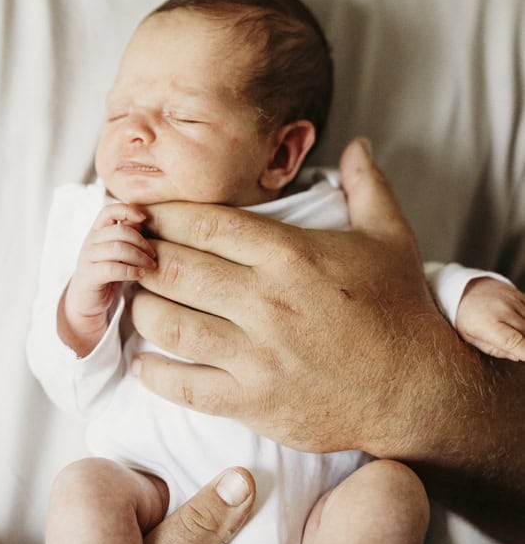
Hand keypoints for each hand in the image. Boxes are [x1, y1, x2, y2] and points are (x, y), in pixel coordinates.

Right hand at [61, 202, 156, 353]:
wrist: (86, 300)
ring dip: (139, 256)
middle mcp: (90, 241)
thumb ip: (127, 235)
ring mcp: (88, 258)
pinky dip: (130, 270)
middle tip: (154, 255)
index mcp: (97, 231)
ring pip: (117, 248)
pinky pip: (113, 268)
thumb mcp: (118, 251)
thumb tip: (143, 221)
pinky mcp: (90, 276)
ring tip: (151, 265)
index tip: (144, 219)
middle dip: (142, 242)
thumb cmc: (107, 272)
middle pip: (119, 231)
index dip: (127, 210)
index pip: (109, 211)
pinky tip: (140, 274)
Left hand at [130, 138, 454, 459]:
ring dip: (140, 306)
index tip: (141, 212)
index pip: (205, 223)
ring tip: (133, 296)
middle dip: (140, 255)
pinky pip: (185, 384)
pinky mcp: (255, 401)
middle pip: (175, 267)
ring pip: (169, 323)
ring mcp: (258, 354)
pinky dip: (153, 371)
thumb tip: (358, 142)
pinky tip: (141, 358)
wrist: (419, 390)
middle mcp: (267, 301)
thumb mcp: (390, 236)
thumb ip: (366, 185)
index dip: (163, 214)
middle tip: (123, 250)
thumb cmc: (399, 309)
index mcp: (290, 255)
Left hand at [456, 277, 524, 360]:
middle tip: (514, 345)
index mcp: (487, 325)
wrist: (464, 288)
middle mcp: (502, 310)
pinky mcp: (518, 294)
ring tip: (513, 332)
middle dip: (523, 343)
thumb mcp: (471, 338)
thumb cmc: (466, 317)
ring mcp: (512, 300)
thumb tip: (518, 357)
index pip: (514, 342)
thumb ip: (495, 350)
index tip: (524, 357)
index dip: (524, 352)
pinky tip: (518, 323)